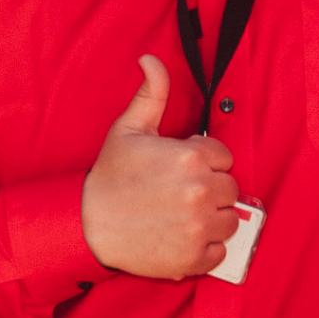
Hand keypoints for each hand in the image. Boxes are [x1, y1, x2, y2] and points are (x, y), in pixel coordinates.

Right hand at [83, 56, 240, 277]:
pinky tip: (180, 237)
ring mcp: (199, 227)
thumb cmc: (110, 177)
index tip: (181, 170)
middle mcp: (200, 192)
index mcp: (190, 157)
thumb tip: (151, 59)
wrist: (87, 225)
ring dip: (211, 220)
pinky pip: (219, 252)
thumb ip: (151, 93)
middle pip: (231, 190)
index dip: (204, 163)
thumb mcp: (128, 129)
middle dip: (210, 190)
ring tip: (180, 216)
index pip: (224, 158)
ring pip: (229, 221)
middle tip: (179, 194)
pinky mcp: (194, 258)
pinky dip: (204, 248)